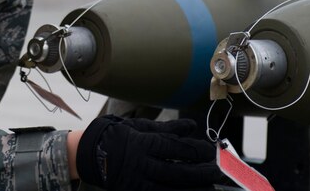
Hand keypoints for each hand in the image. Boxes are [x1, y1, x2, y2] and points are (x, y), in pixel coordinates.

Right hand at [76, 115, 222, 190]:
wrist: (91, 154)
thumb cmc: (119, 136)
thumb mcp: (142, 127)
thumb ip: (169, 129)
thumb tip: (192, 126)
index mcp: (142, 144)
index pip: (174, 149)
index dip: (195, 151)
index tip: (211, 151)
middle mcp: (140, 165)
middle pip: (176, 173)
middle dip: (200, 174)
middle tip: (218, 171)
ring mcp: (137, 183)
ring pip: (171, 190)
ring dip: (193, 190)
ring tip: (210, 188)